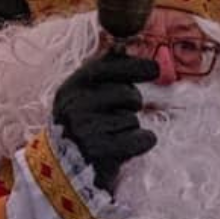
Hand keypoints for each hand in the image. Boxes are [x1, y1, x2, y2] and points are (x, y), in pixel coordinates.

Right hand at [53, 52, 158, 192]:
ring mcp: (85, 129)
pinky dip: (142, 143)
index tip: (154, 70)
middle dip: (131, 104)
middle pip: (127, 94)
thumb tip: (123, 44)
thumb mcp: (83, 96)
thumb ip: (103, 71)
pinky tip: (127, 148)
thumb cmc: (83, 128)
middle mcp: (74, 106)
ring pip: (133, 119)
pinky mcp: (101, 152)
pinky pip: (141, 138)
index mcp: (70, 89)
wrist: (65, 174)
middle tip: (120, 115)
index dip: (133, 66)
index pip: (106, 67)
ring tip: (112, 136)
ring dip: (130, 127)